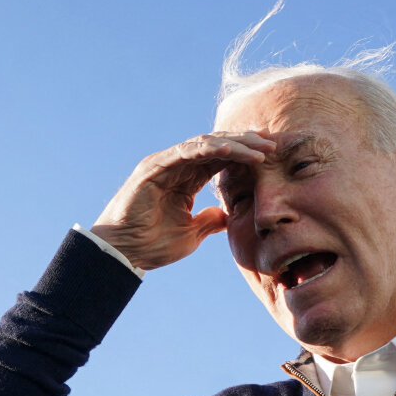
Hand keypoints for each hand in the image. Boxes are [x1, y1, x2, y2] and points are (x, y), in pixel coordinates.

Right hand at [91, 132, 274, 269]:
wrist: (124, 254)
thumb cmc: (152, 245)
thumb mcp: (191, 234)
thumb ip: (209, 222)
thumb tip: (227, 216)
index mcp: (186, 180)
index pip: (220, 159)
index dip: (245, 153)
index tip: (270, 152)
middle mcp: (176, 166)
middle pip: (217, 146)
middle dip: (245, 143)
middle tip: (271, 141)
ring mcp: (165, 164)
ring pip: (205, 145)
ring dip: (235, 144)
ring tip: (260, 147)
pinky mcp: (154, 167)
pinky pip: (186, 152)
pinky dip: (209, 149)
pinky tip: (231, 149)